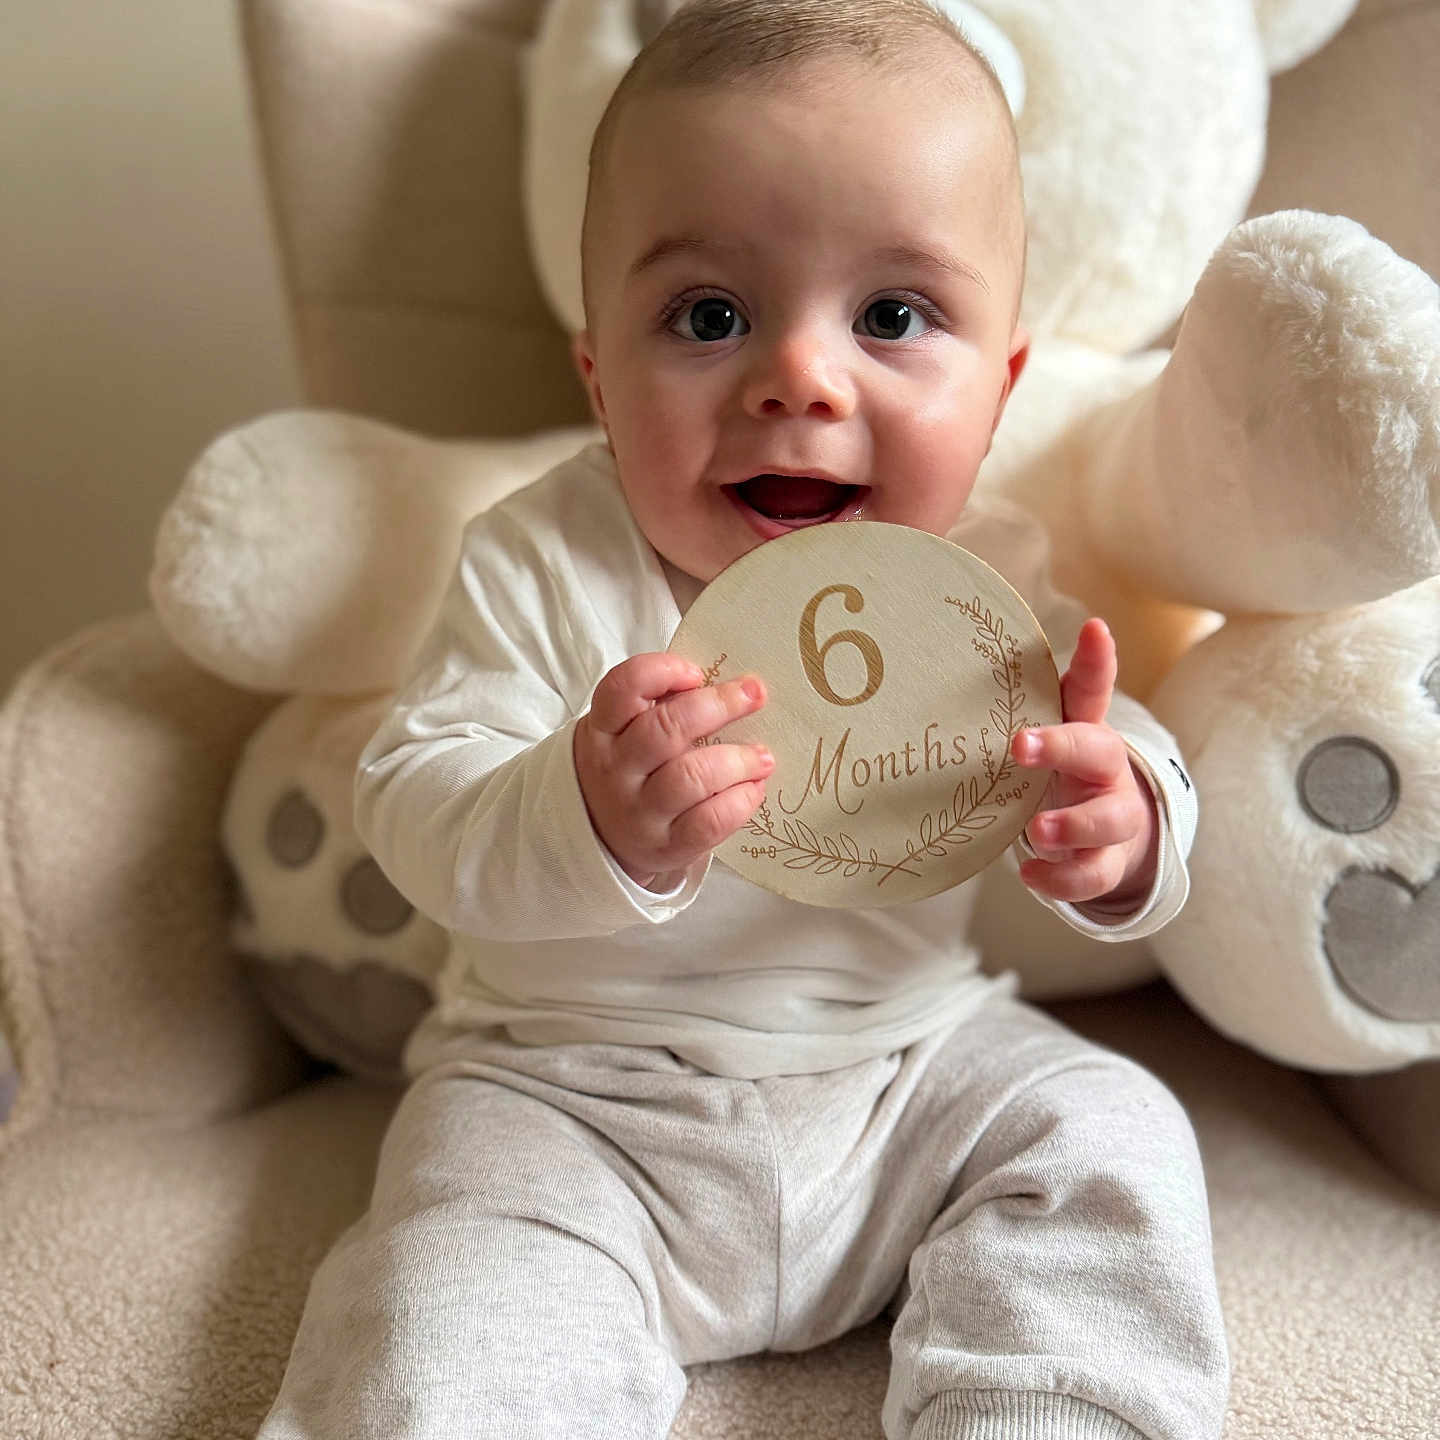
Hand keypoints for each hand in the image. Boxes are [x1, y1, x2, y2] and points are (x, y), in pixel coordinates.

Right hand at [574, 653, 772, 888]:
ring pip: (692, 777)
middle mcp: (615, 769)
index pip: (622, 688)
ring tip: (762, 757)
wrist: (601, 838)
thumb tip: (730, 687)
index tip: (696, 674)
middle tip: (755, 694)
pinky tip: (754, 788)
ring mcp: (639, 811)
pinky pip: (708, 822)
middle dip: (720, 705)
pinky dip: (740, 802)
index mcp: (602, 729)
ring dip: (737, 760)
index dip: (662, 672)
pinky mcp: (666, 846)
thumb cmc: (628, 768)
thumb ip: (661, 706)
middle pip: (666, 729)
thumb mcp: (624, 731)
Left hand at [1011, 618, 1157, 908]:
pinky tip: (1031, 876)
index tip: (1095, 627)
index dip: (1096, 661)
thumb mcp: (1043, 735)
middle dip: (1060, 746)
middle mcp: (1105, 768)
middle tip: (1019, 745)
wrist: (1106, 834)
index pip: (1091, 689)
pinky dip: (1062, 879)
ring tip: (1037, 832)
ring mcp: (1112, 815)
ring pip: (1110, 820)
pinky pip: (1093, 873)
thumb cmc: (1059, 771)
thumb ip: (1010, 708)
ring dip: (1072, 825)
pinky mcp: (1108, 860)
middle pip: (1098, 749)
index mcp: (1084, 729)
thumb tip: (940, 664)